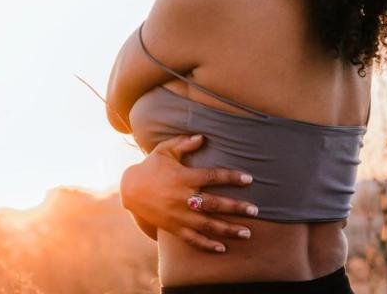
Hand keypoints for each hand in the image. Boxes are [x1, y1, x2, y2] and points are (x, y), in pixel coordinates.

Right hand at [120, 134, 260, 252]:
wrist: (131, 190)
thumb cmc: (151, 167)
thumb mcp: (165, 150)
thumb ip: (184, 143)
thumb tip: (203, 137)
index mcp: (184, 177)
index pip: (212, 176)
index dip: (231, 177)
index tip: (249, 179)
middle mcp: (183, 198)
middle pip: (214, 203)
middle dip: (236, 207)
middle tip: (256, 210)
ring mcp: (179, 215)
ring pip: (207, 225)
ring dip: (228, 229)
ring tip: (247, 233)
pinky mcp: (174, 228)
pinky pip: (192, 239)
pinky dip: (207, 245)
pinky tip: (222, 248)